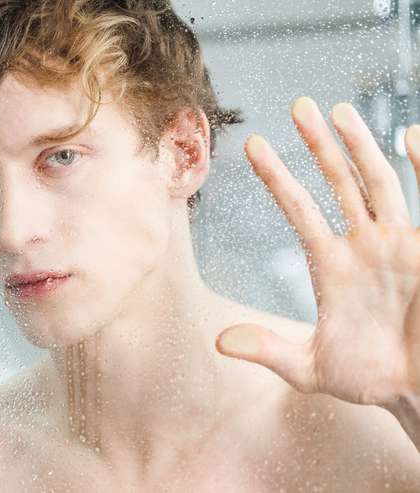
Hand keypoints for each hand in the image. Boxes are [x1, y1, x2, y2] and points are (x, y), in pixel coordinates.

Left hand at [214, 96, 419, 408]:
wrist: (416, 389)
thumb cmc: (368, 379)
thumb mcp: (310, 368)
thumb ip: (268, 351)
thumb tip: (220, 342)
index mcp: (329, 265)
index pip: (298, 209)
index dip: (276, 176)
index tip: (252, 144)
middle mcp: (362, 245)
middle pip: (336, 182)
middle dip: (318, 144)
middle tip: (298, 105)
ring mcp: (397, 243)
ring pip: (376, 182)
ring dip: (360, 146)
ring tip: (339, 110)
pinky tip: (411, 135)